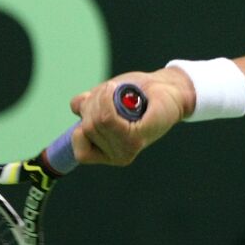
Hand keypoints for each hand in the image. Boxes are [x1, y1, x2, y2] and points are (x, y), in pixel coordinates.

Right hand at [67, 66, 195, 165]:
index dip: (81, 127)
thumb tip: (77, 106)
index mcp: (107, 153)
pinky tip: (118, 91)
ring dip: (101, 98)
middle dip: (93, 104)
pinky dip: (108, 100)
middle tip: (112, 92)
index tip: (95, 109)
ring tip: (118, 91)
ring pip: (95, 122)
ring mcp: (126, 149)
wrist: (167, 87)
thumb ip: (89, 106)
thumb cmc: (137, 93)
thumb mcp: (105, 99)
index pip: (77, 149)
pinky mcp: (136, 138)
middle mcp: (116, 156)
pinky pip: (107, 119)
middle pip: (85, 129)